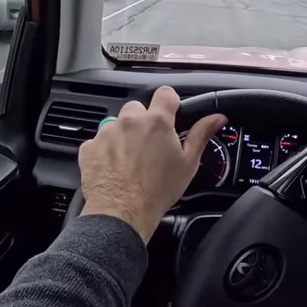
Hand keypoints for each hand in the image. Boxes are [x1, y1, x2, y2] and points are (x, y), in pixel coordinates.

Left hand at [78, 86, 226, 241]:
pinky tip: (115, 167)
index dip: (169, 102)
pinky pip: (99, 140)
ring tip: (131, 160)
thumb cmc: (156, 191)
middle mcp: (130, 121)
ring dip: (124, 135)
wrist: (123, 213)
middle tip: (150, 145)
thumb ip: (201, 134)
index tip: (170, 113)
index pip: (165, 93)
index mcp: (157, 122)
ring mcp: (107, 132)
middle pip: (138, 109)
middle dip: (144, 122)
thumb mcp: (188, 163)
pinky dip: (106, 150)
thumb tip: (217, 118)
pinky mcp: (90, 146)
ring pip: (118, 124)